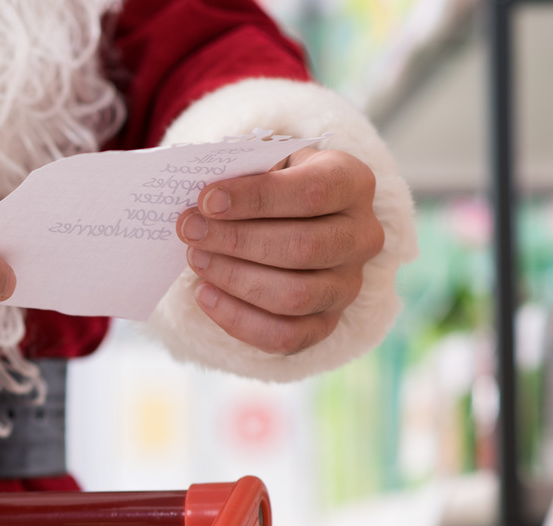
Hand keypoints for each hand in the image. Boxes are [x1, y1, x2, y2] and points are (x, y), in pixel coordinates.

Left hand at [175, 147, 383, 354]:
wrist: (290, 222)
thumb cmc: (271, 187)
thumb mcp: (264, 163)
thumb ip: (244, 172)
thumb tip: (207, 201)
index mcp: (353, 183)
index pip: (314, 192)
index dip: (257, 197)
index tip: (207, 200)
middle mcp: (362, 236)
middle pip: (303, 247)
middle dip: (237, 240)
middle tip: (190, 231)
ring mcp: (348, 285)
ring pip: (295, 296)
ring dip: (234, 279)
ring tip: (196, 259)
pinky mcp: (327, 323)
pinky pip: (285, 336)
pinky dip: (237, 319)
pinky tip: (204, 294)